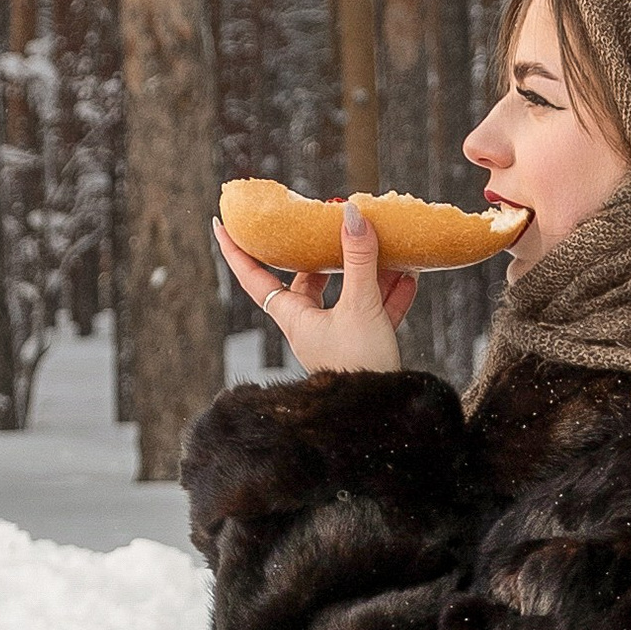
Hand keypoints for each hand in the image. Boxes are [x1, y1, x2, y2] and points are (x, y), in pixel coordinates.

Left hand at [214, 197, 414, 376]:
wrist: (381, 416)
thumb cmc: (359, 367)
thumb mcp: (361, 307)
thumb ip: (359, 260)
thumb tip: (352, 213)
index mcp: (295, 318)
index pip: (254, 278)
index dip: (236, 250)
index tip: (221, 223)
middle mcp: (311, 326)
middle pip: (307, 282)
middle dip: (320, 254)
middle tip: (328, 227)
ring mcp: (337, 337)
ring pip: (347, 295)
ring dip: (367, 271)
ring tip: (384, 246)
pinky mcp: (364, 348)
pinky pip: (374, 313)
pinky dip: (390, 295)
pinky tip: (409, 278)